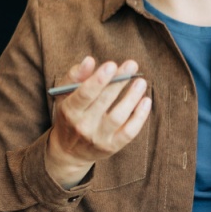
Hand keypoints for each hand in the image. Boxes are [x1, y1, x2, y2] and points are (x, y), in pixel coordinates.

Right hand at [45, 57, 151, 187]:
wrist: (68, 151)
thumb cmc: (69, 115)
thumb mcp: (64, 95)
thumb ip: (75, 76)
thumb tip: (89, 60)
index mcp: (69, 110)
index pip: (84, 94)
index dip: (98, 80)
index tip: (112, 65)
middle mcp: (83, 126)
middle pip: (104, 102)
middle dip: (119, 82)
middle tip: (132, 65)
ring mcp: (98, 138)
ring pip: (118, 117)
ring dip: (131, 98)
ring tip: (140, 82)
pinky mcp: (111, 147)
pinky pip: (129, 132)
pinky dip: (140, 117)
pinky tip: (146, 101)